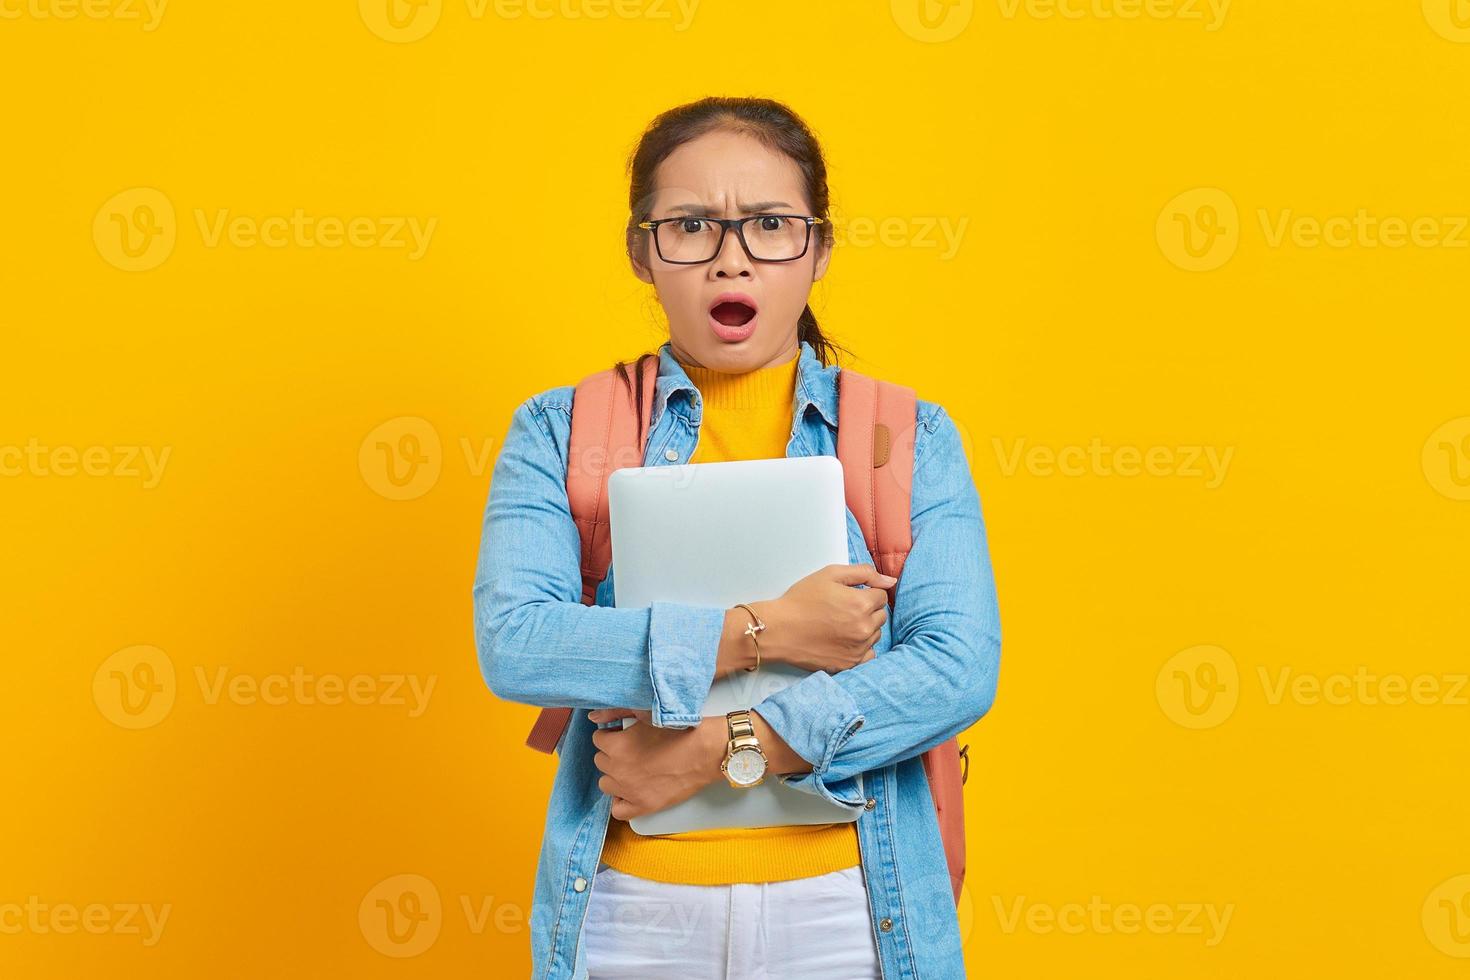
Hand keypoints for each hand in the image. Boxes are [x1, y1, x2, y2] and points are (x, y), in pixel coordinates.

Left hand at [587, 708, 724, 820]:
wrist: (703, 752)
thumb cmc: (678, 731)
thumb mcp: (645, 716)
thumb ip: (617, 714)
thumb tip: (596, 717)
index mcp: (617, 746)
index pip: (598, 740)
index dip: (610, 735)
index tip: (620, 736)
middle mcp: (619, 769)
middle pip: (601, 762)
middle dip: (612, 755)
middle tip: (629, 750)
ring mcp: (630, 790)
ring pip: (606, 784)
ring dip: (615, 776)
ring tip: (630, 769)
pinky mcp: (643, 805)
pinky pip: (618, 810)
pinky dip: (621, 801)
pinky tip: (629, 791)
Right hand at [755, 563, 894, 673]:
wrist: (778, 630)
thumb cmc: (801, 601)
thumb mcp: (830, 574)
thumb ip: (864, 573)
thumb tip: (889, 581)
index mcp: (861, 603)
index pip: (881, 595)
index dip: (865, 592)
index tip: (849, 595)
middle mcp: (864, 628)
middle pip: (880, 615)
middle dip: (867, 609)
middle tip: (843, 609)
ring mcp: (858, 648)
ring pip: (875, 634)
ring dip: (864, 628)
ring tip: (840, 624)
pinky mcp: (849, 663)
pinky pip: (868, 654)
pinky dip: (860, 647)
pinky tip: (844, 640)